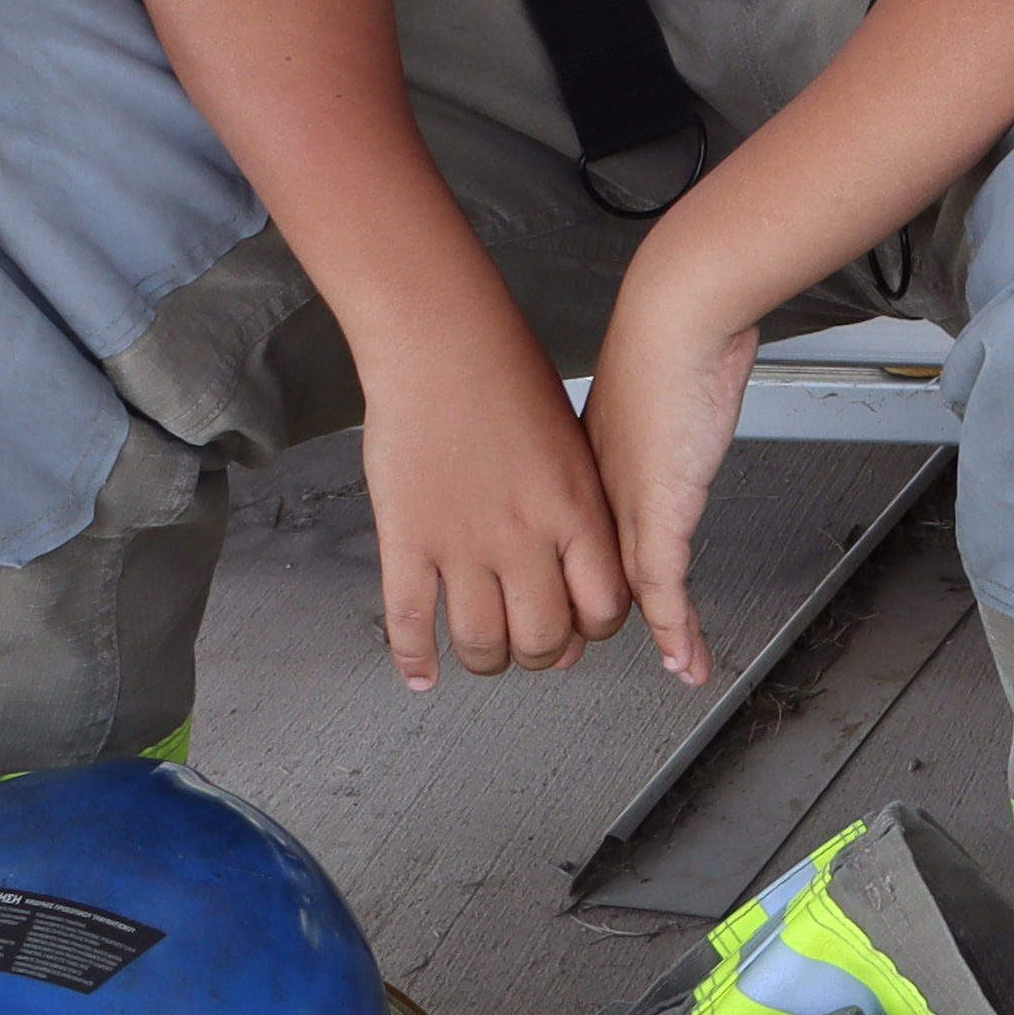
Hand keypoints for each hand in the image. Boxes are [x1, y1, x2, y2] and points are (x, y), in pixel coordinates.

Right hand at [355, 311, 632, 691]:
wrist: (443, 342)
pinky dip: (415, 658)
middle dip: (540, 655)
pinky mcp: (408, 538)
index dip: (593, 631)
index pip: (605, 608)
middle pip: (544, 639)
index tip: (580, 629)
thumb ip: (578, 508)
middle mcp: (526, 536)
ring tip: (482, 655)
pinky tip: (421, 671)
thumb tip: (578, 563)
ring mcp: (464, 543)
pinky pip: (411, 620)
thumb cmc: (509, 376)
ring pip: (482, 642)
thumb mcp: (572, 444)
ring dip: (485, 661)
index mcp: (578, 510)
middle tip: (530, 648)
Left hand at [577, 263, 768, 686]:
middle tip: (585, 656)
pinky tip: (684, 658)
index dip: (572, 576)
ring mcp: (626, 506)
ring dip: (650, 633)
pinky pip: (662, 590)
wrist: (678, 316)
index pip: (574, 540)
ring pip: (624, 592)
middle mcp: (598, 494)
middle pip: (589, 575)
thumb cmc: (668, 331)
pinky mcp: (660, 513)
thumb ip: (651, 400)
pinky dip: (675, 628)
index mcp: (584, 464)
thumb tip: (671, 389)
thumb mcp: (645, 378)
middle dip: (589, 622)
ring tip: (675, 661)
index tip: (570, 601)